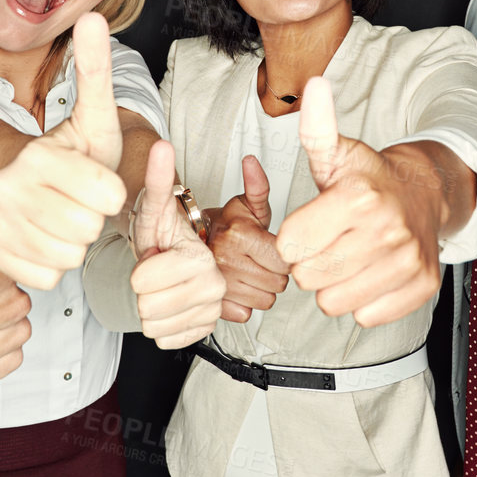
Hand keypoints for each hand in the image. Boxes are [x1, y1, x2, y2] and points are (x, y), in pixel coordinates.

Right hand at [0, 13, 128, 288]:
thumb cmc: (69, 152)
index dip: (111, 191)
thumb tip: (92, 15)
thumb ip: (94, 70)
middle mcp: (8, 189)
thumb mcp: (91, 114)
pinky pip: (47, 277)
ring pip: (68, 256)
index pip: (107, 193)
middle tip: (78, 201)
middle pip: (88, 228)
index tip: (98, 181)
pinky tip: (46, 239)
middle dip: (92, 218)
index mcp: (38, 155)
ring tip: (64, 218)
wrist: (18, 182)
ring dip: (75, 243)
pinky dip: (53, 265)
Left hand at [128, 140, 225, 347]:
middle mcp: (214, 288)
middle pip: (147, 307)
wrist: (173, 254)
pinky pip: (163, 340)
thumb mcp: (155, 205)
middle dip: (143, 289)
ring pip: (152, 326)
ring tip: (161, 286)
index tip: (156, 255)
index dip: (140, 269)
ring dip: (149, 307)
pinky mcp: (203, 330)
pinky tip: (168, 304)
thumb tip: (160, 145)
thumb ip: (158, 178)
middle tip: (158, 270)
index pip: (143, 283)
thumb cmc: (163, 232)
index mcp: (202, 261)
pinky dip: (160, 325)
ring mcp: (210, 312)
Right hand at [206, 155, 289, 321]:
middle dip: (274, 274)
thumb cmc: (225, 225)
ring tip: (251, 273)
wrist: (192, 244)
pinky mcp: (214, 305)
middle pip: (278, 284)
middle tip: (261, 261)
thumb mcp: (246, 203)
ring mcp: (219, 285)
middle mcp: (226, 260)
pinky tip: (240, 289)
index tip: (271, 250)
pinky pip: (246, 314)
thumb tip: (251, 162)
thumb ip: (258, 185)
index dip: (283, 257)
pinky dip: (245, 305)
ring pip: (265, 301)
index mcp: (239, 235)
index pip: (284, 262)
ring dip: (262, 290)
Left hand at [277, 79, 441, 326]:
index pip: (290, 246)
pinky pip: (365, 316)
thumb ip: (316, 127)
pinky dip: (362, 300)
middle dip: (311, 262)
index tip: (310, 224)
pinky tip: (370, 271)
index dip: (293, 238)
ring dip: (333, 284)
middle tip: (330, 240)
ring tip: (348, 255)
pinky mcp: (420, 288)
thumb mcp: (337, 153)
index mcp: (358, 198)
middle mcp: (387, 231)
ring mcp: (407, 262)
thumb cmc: (368, 178)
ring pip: (333, 303)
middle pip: (308, 278)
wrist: (424, 194)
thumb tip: (313, 84)